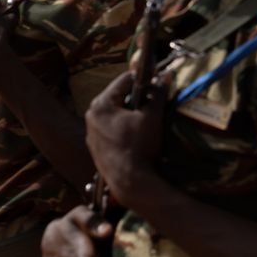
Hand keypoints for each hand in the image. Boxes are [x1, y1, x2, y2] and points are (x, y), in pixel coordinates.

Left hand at [84, 71, 164, 209]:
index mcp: (101, 104)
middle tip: (154, 101)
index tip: (158, 80)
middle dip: (137, 97)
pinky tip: (136, 136)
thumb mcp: (152, 116)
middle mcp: (91, 116)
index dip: (144, 78)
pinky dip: (124, 127)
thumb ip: (158, 93)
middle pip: (118, 97)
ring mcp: (91, 133)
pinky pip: (111, 128)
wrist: (128, 181)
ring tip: (147, 120)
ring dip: (130, 112)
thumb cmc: (139, 145)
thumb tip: (165, 75)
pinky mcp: (96, 147)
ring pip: (114, 113)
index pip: (124, 80)